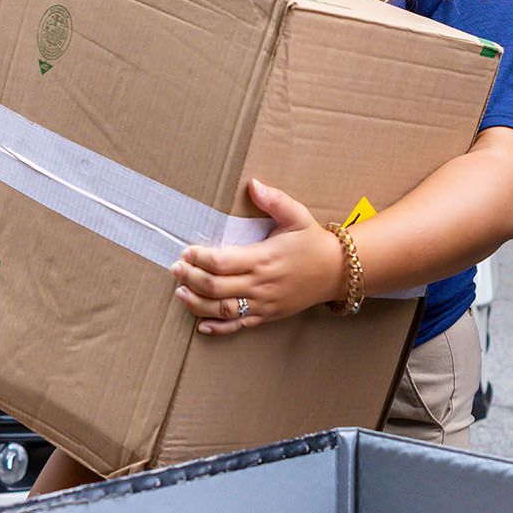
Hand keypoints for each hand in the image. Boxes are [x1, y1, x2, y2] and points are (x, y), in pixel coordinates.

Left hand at [172, 178, 342, 335]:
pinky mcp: (267, 316)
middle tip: (175, 269)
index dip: (199, 258)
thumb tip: (253, 184)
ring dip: (197, 303)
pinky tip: (201, 324)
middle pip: (216, 287)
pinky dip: (218, 328)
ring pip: (223, 309)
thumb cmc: (313, 242)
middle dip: (190, 279)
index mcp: (264, 258)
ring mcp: (264, 303)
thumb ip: (274, 200)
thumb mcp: (297, 216)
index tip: (187, 251)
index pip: (222, 262)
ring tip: (180, 293)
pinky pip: (239, 326)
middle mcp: (261, 284)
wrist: (337, 271)